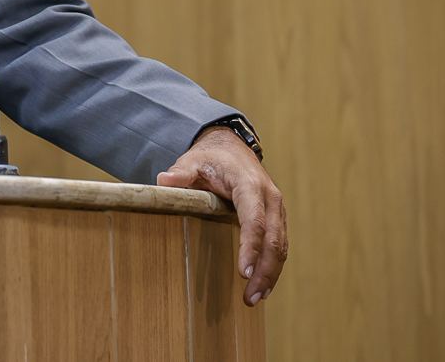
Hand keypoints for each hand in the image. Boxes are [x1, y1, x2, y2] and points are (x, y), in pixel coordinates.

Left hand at [157, 126, 287, 306]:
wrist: (231, 147)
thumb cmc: (210, 157)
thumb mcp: (192, 160)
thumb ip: (180, 173)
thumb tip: (164, 180)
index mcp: (250, 185)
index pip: (253, 220)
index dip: (250, 247)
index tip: (243, 272)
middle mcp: (270, 197)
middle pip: (273, 240)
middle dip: (264, 271)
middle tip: (250, 298)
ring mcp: (276, 208)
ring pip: (280, 245)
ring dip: (270, 274)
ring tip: (254, 298)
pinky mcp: (276, 217)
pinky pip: (279, 244)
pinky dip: (273, 265)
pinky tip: (264, 285)